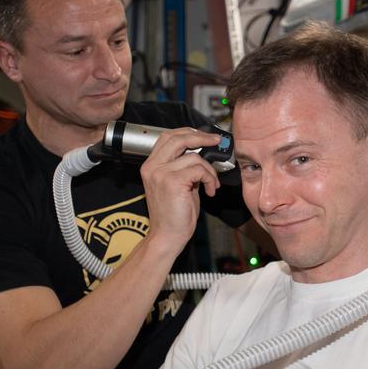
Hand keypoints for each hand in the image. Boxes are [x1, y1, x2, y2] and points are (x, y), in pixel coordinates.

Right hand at [139, 128, 222, 253]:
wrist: (167, 236)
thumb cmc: (174, 214)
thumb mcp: (178, 184)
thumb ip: (185, 167)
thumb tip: (203, 153)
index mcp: (151, 165)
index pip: (168, 137)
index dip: (188, 132)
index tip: (206, 136)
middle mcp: (152, 167)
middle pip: (178, 138)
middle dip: (201, 137)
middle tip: (216, 141)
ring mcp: (161, 173)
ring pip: (194, 157)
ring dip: (210, 170)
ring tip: (212, 184)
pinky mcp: (173, 182)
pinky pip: (199, 170)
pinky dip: (210, 179)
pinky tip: (210, 191)